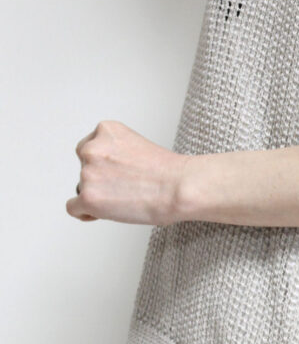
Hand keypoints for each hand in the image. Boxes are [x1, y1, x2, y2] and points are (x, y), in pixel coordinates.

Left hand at [65, 120, 189, 224]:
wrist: (180, 188)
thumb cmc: (169, 172)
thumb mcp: (138, 147)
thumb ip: (115, 154)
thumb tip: (105, 176)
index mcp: (106, 130)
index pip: (89, 148)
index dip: (103, 164)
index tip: (118, 173)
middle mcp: (92, 148)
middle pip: (83, 168)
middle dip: (99, 179)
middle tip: (123, 188)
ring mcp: (88, 173)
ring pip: (81, 188)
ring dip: (98, 196)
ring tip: (126, 199)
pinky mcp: (88, 197)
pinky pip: (73, 208)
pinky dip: (86, 212)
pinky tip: (102, 214)